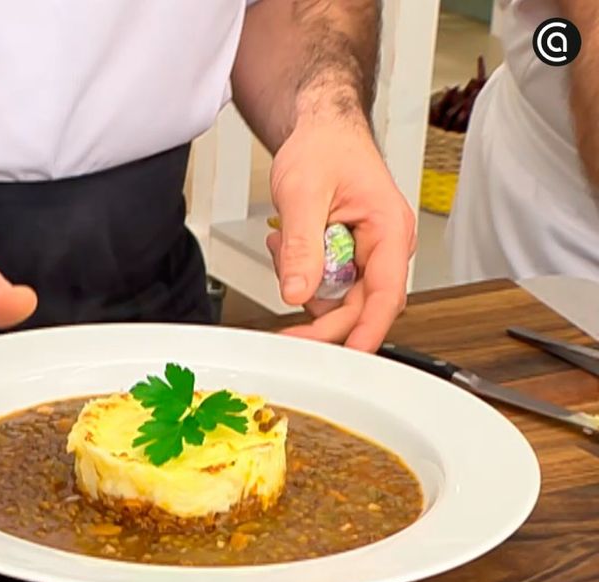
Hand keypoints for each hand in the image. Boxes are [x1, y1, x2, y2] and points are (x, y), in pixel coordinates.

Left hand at [265, 113, 416, 350]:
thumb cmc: (325, 147)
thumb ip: (302, 246)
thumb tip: (297, 291)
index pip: (385, 295)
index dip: (368, 331)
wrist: (318, 130)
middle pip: (357, 307)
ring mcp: (363, 255)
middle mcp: (382, 248)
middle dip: (319, 319)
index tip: (350, 358)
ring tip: (284, 241)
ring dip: (302, 283)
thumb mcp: (304, 194)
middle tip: (286, 336)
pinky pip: (319, 284)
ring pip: (333, 299)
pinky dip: (297, 271)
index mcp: (390, 230)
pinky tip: (286, 242)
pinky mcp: (342, 258)